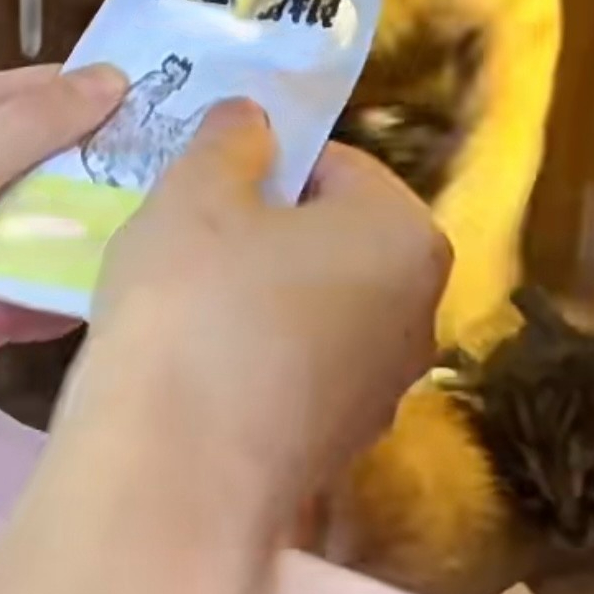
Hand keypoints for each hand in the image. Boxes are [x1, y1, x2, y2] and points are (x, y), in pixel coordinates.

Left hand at [0, 63, 125, 444]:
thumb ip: (36, 123)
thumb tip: (118, 77)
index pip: (66, 94)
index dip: (120, 109)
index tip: (181, 135)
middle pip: (82, 169)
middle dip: (102, 199)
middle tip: (131, 223)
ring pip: (74, 237)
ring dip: (60, 264)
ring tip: (18, 287)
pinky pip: (50, 295)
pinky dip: (36, 309)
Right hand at [87, 101, 450, 493]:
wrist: (174, 475)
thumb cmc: (194, 304)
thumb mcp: (197, 191)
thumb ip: (232, 138)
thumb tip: (253, 118)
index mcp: (406, 236)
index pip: (337, 163)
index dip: (264, 161)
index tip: (206, 184)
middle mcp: (419, 312)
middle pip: (333, 236)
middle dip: (265, 227)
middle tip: (190, 233)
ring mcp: (383, 388)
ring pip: (313, 303)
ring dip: (257, 291)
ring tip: (181, 299)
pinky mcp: (339, 445)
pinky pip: (295, 367)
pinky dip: (252, 354)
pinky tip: (193, 362)